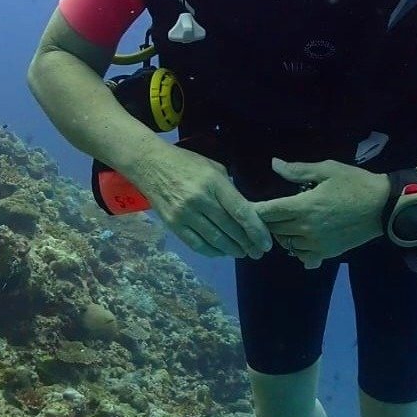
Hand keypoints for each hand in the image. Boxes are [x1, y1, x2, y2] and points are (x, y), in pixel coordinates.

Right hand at [131, 145, 271, 259]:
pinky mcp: (173, 224)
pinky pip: (196, 244)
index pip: (240, 211)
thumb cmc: (186, 163)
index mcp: (214, 182)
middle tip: (258, 252)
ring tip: (242, 253)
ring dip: (232, 250)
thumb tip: (245, 211)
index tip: (266, 242)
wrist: (150, 165)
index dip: (256, 230)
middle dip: (247, 243)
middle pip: (230, 228)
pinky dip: (212, 251)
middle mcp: (200, 199)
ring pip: (215, 239)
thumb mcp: (213, 167)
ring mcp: (185, 214)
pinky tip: (221, 252)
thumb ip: (229, 189)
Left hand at [253, 158, 387, 268]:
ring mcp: (315, 244)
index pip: (267, 212)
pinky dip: (297, 248)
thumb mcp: (327, 169)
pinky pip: (302, 255)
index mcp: (303, 206)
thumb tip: (274, 164)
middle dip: (267, 221)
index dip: (256, 209)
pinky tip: (301, 237)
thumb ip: (298, 170)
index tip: (251, 205)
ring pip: (285, 244)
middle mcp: (305, 229)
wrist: (384, 207)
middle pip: (273, 229)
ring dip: (281, 234)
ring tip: (285, 222)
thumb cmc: (355, 183)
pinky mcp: (326, 253)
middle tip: (268, 212)